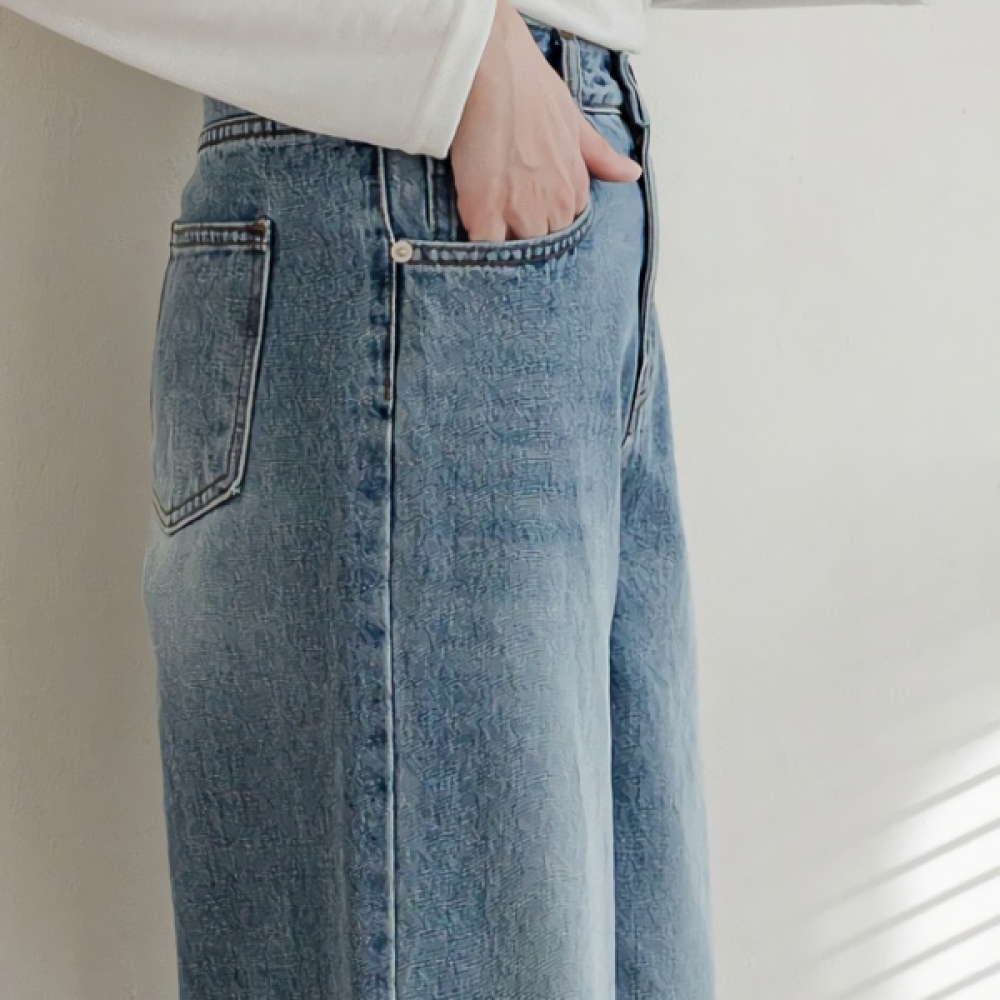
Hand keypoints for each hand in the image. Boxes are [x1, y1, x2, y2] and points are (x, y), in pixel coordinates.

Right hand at [450, 0, 641, 241]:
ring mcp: (520, 212)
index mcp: (574, 187)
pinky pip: (485, 249)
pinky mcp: (485, 214)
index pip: (565, 225)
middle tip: (502, 221)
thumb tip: (632, 174)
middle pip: (541, 242)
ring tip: (485, 231)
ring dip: (501, 247)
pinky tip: (470, 236)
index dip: (544, 221)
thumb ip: (601, 156)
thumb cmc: (530, 87)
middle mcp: (553, 205)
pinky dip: (477, 250)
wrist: (493, 69)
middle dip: (524, 236)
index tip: (527, 212)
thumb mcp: (574, 121)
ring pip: (516, 252)